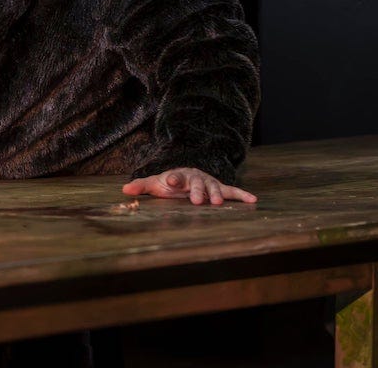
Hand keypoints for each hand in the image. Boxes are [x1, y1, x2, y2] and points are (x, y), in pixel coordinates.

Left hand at [122, 167, 256, 205]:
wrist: (187, 176)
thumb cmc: (169, 183)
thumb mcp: (155, 184)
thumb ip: (141, 186)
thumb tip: (124, 190)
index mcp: (178, 176)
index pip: (175, 176)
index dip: (173, 179)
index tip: (171, 182)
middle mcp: (195, 178)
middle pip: (196, 183)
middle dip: (197, 191)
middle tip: (197, 201)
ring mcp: (208, 182)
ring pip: (214, 186)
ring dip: (216, 194)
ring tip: (217, 202)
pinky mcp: (220, 188)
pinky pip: (232, 191)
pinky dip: (242, 195)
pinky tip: (253, 200)